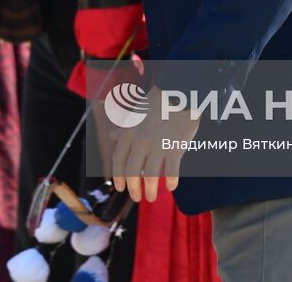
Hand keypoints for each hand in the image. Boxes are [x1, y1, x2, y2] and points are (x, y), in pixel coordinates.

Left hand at [109, 86, 198, 202]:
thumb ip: (124, 127)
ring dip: (150, 191)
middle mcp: (140, 141)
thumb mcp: (136, 112)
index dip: (118, 177)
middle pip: (132, 173)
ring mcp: (158, 146)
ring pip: (151, 177)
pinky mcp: (175, 148)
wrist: (180, 93)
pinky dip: (171, 182)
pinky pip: (172, 172)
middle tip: (136, 197)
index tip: (120, 188)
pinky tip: (171, 187)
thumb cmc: (157, 102)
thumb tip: (112, 136)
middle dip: (133, 189)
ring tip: (151, 197)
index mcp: (128, 133)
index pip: (118, 161)